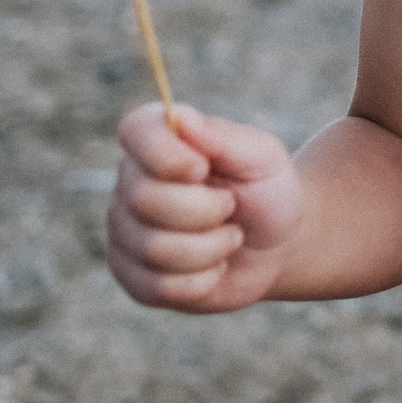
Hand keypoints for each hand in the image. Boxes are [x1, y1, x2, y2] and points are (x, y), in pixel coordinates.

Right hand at [106, 103, 302, 312]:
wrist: (276, 247)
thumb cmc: (267, 192)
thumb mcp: (261, 158)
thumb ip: (222, 137)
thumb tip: (179, 116)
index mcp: (159, 139)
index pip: (135, 130)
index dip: (167, 154)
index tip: (203, 168)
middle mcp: (130, 181)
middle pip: (145, 198)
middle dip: (206, 210)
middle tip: (231, 207)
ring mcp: (124, 231)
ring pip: (153, 247)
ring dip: (211, 247)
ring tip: (229, 236)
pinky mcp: (131, 276)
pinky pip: (158, 286)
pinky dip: (203, 280)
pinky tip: (214, 266)